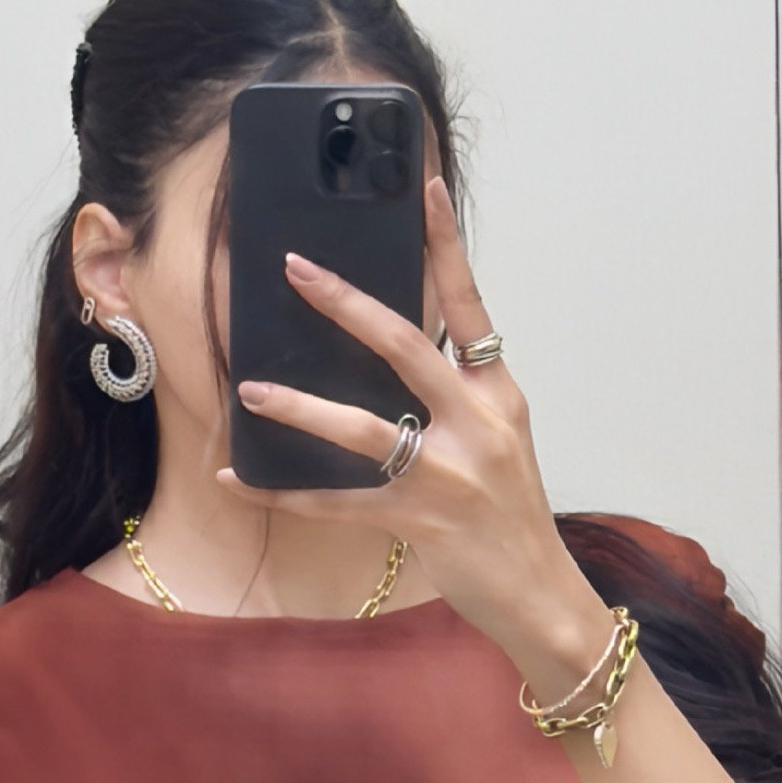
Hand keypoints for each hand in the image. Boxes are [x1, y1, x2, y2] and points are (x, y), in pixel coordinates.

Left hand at [224, 177, 614, 693]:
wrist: (542, 596)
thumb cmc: (511, 517)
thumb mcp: (500, 441)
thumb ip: (457, 397)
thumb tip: (395, 356)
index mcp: (496, 392)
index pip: (468, 303)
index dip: (445, 244)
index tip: (423, 186)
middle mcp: (476, 422)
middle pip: (405, 345)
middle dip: (346, 304)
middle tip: (296, 268)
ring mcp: (449, 474)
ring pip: (363, 429)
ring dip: (302, 408)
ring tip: (254, 390)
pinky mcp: (421, 523)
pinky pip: (339, 504)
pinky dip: (284, 493)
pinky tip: (239, 480)